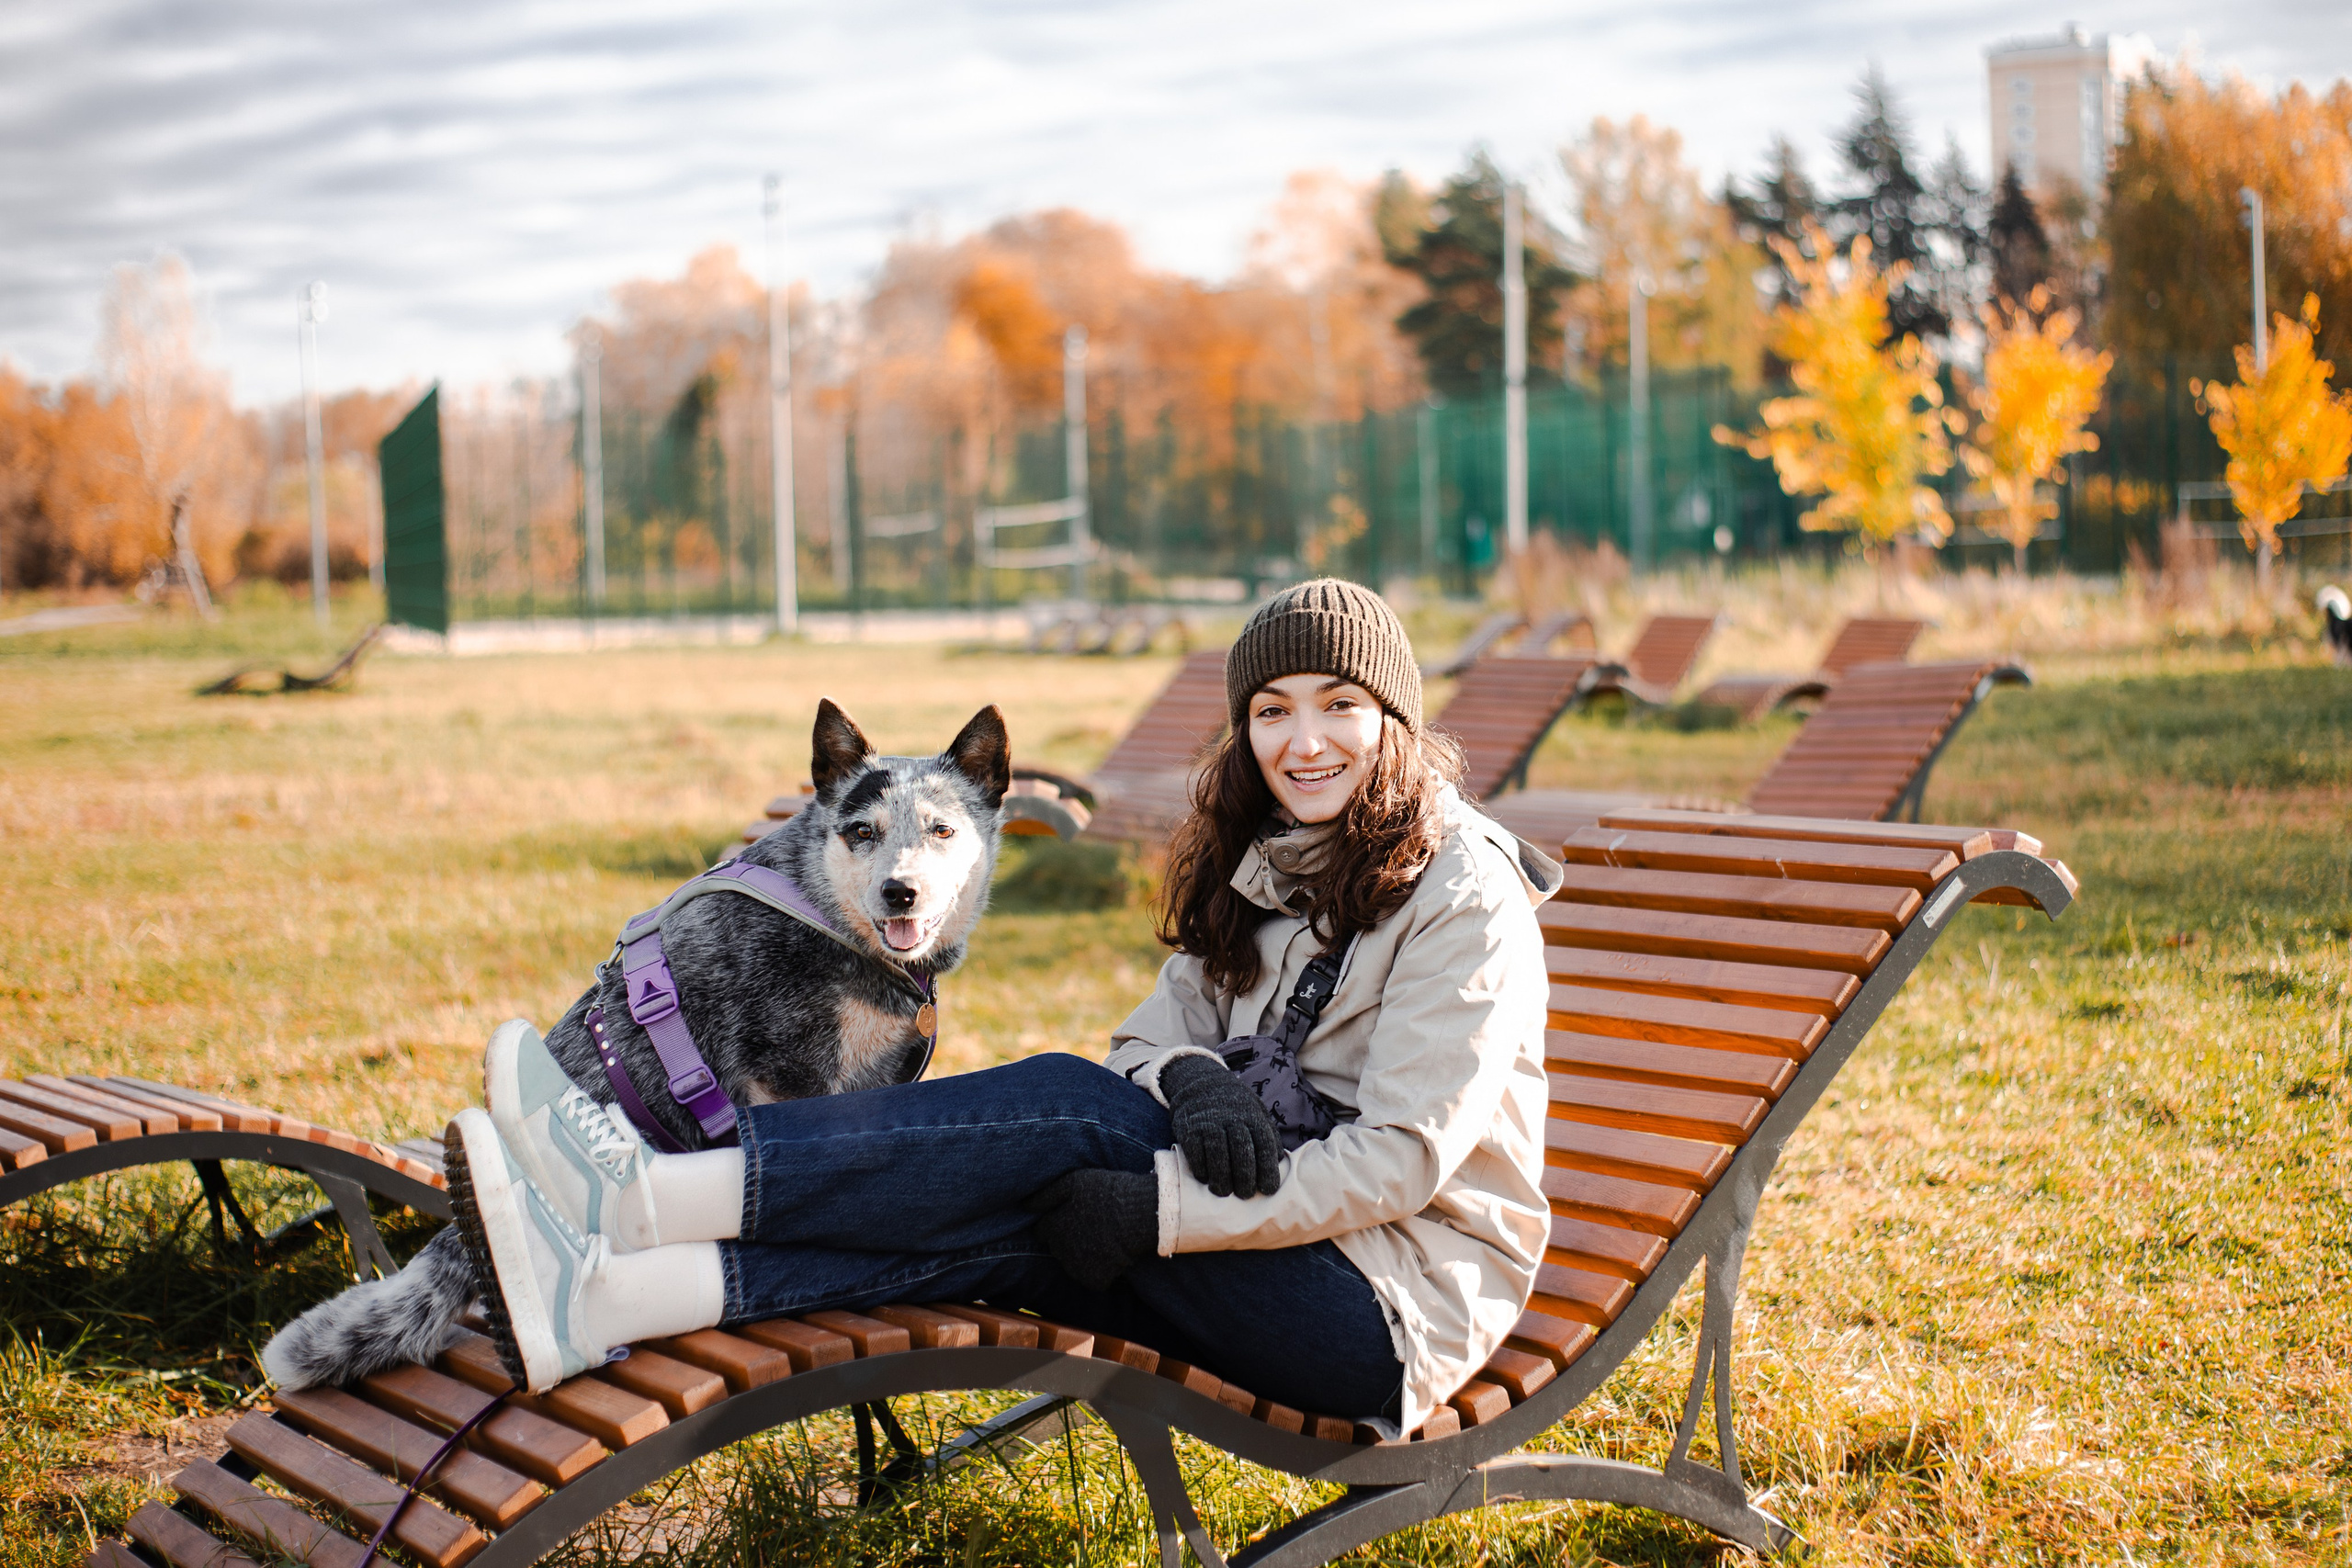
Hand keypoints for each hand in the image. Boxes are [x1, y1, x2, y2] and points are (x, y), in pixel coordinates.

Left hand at [1025, 1169, 1156, 1290]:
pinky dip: (1100, 1271)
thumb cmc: (1106, 1192)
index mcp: (1053, 1227)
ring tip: (1103, 1240)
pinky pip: (1091, 1278)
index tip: (1072, 1218)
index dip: (1056, 1224)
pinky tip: (1112, 1256)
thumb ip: (1045, 1195)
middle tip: (1091, 1227)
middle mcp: (1060, 1250)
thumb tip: (1024, 1205)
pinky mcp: (1094, 1280)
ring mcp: (1077, 1267)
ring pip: (1072, 1265)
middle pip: (1057, 1249)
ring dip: (1082, 1256)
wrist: (1137, 1213)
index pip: (1043, 1231)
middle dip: (1068, 1240)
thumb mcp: (1072, 1182)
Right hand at [1161, 1054, 1284, 1198]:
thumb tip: (1280, 1162)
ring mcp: (1209, 1122)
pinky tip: (1204, 1178)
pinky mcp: (1189, 1127)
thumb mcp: (1256, 1114)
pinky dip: (1200, 1167)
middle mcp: (1232, 1119)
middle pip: (1242, 1151)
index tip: (1268, 1190)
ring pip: (1217, 1152)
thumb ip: (1268, 1136)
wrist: (1202, 1085)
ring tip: (1223, 1192)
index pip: (1264, 1145)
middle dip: (1245, 1177)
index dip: (1268, 1169)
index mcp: (1253, 1118)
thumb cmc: (1235, 1109)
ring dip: (1221, 1177)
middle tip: (1245, 1195)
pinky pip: (1195, 1150)